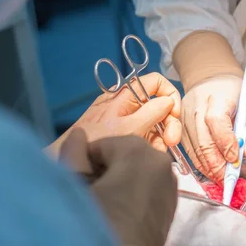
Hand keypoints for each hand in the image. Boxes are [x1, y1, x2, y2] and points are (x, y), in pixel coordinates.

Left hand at [47, 73, 181, 155]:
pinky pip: (144, 134)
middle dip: (168, 122)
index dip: (170, 95)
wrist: (70, 164)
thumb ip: (152, 112)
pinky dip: (149, 144)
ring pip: (154, 122)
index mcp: (125, 94)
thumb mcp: (130, 128)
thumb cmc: (96, 144)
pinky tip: (147, 155)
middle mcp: (126, 103)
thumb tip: (168, 102)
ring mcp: (125, 118)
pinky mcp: (123, 134)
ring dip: (159, 138)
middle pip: (159, 104)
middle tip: (170, 142)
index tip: (174, 115)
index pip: (157, 81)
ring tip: (156, 152)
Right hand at [59, 129, 177, 245]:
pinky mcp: (173, 200)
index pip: (99, 146)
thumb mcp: (77, 186)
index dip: (85, 165)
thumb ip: (74, 154)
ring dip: (120, 181)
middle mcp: (159, 158)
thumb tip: (78, 133)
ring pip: (136, 170)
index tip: (81, 186)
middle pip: (121, 155)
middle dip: (104, 171)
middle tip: (94, 195)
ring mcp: (170, 179)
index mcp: (136, 148)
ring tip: (108, 205)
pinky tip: (124, 211)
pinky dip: (136, 192)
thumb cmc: (100, 220)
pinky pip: (149, 185)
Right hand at [180, 75, 245, 182]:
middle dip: (217, 165)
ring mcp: (184, 116)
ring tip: (222, 179)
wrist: (212, 79)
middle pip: (203, 140)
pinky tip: (211, 170)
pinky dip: (200, 163)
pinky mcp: (178, 125)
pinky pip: (188, 150)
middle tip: (229, 180)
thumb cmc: (237, 94)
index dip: (225, 143)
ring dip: (208, 168)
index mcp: (218, 96)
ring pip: (194, 149)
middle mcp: (197, 106)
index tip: (235, 160)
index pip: (216, 121)